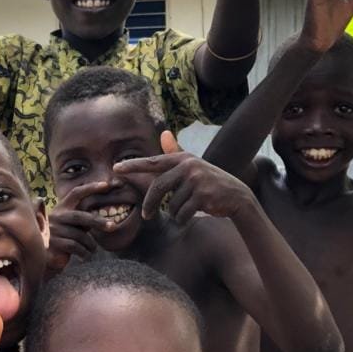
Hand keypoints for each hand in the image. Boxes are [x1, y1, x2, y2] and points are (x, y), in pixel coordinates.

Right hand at [47, 180, 112, 271]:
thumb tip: (108, 214)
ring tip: (93, 250)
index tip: (107, 184)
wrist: (47, 256)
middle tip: (113, 226)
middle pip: (80, 216)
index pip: (76, 193)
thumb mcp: (74, 224)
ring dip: (90, 244)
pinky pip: (74, 246)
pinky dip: (84, 253)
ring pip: (79, 235)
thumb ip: (85, 217)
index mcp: (62, 207)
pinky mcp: (53, 242)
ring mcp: (53, 229)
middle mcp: (56, 215)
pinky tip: (86, 256)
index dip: (91, 187)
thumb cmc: (65, 238)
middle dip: (98, 221)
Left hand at [114, 132, 254, 223]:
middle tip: (146, 215)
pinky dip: (183, 218)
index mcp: (182, 158)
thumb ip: (176, 152)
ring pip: (171, 204)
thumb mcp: (192, 166)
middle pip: (158, 187)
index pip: (153, 162)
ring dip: (175, 212)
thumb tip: (164, 133)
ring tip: (187, 209)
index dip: (133, 165)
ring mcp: (196, 180)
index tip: (116, 169)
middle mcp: (188, 166)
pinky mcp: (203, 195)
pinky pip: (182, 212)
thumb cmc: (209, 182)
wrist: (236, 196)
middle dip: (150, 204)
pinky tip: (194, 214)